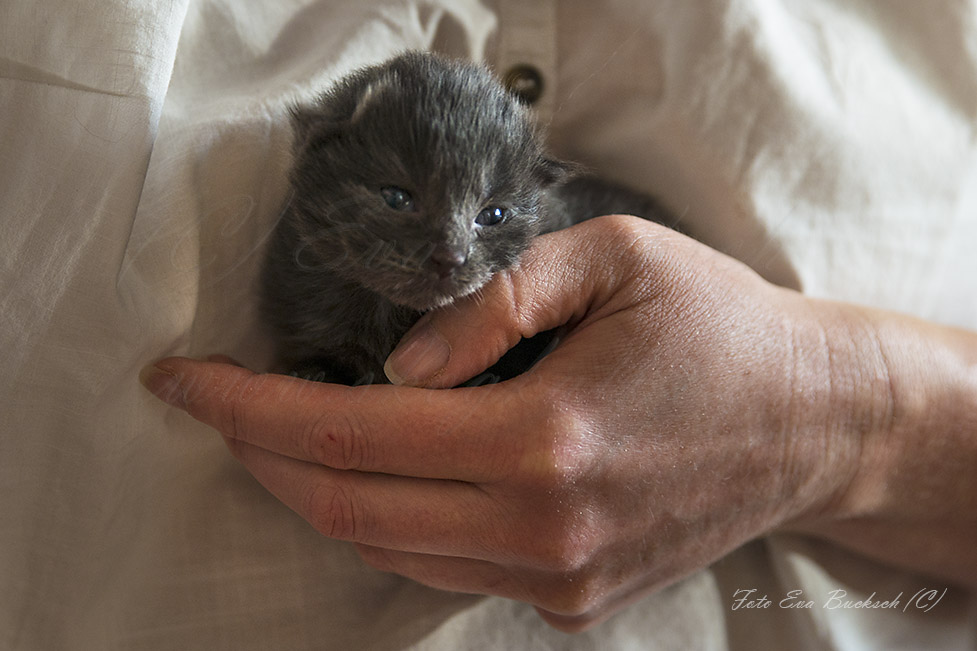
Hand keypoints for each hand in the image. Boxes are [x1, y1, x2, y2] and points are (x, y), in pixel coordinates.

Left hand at [142, 215, 976, 630]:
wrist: (810, 422)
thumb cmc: (718, 328)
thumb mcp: (611, 259)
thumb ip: (489, 302)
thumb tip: (396, 361)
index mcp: (546, 440)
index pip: (352, 434)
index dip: (252, 406)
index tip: (188, 380)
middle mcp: (543, 530)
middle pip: (348, 510)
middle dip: (263, 456)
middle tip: (223, 405)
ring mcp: (558, 580)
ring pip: (387, 552)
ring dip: (319, 494)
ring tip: (287, 435)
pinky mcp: (572, 601)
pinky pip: (444, 571)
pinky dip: (390, 524)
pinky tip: (382, 477)